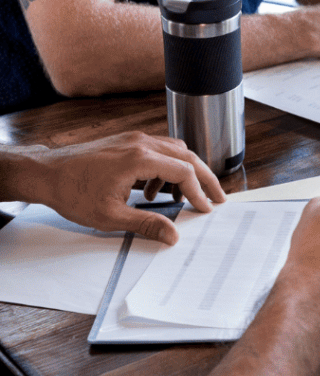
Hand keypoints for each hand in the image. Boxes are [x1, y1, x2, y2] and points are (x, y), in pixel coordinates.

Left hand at [24, 133, 224, 245]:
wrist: (46, 172)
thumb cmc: (73, 192)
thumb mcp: (110, 216)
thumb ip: (146, 224)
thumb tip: (172, 235)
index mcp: (140, 158)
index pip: (183, 171)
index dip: (198, 192)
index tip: (206, 208)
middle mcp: (142, 143)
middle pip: (187, 156)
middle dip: (204, 178)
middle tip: (217, 197)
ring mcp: (135, 140)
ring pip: (175, 151)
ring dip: (184, 172)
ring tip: (180, 199)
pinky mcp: (128, 142)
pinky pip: (159, 151)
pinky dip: (166, 168)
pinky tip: (152, 191)